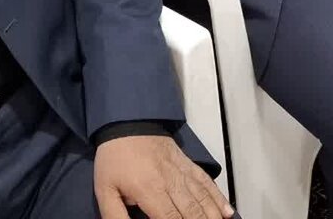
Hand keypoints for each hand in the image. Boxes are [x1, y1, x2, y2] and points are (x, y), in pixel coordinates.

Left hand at [94, 134, 233, 218]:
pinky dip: (219, 198)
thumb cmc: (115, 158)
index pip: (169, 218)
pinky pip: (207, 182)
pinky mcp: (188, 164)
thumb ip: (115, 216)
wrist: (126, 122)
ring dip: (213, 216)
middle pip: (192, 212)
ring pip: (203, 198)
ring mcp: (182, 172)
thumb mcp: (105, 190)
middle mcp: (170, 181)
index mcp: (149, 190)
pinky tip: (227, 212)